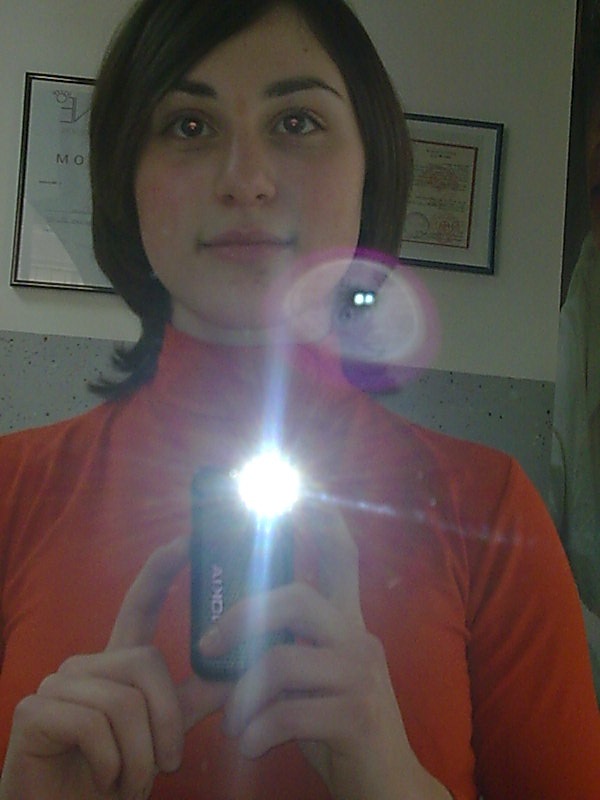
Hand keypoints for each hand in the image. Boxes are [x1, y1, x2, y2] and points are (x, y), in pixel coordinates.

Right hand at [0, 537, 229, 799]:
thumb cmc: (114, 773)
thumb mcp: (160, 734)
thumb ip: (193, 701)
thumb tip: (240, 672)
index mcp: (116, 665)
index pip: (139, 606)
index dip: (162, 570)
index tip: (187, 540)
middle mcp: (85, 664)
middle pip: (147, 662)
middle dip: (167, 721)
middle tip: (167, 764)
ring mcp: (57, 684)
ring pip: (125, 702)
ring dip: (141, 757)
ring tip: (131, 781)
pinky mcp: (34, 711)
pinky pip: (94, 726)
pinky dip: (112, 765)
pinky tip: (103, 780)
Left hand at [199, 508, 450, 799]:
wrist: (387, 788)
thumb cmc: (337, 727)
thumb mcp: (309, 683)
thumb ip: (279, 652)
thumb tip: (215, 645)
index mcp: (346, 625)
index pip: (342, 558)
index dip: (321, 522)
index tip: (298, 491)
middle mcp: (358, 640)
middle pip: (297, 599)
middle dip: (241, 618)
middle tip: (206, 648)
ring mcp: (361, 677)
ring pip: (281, 662)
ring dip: (241, 699)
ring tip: (233, 725)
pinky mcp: (357, 718)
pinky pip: (287, 713)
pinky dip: (255, 732)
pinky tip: (250, 745)